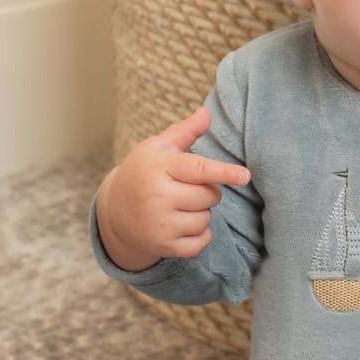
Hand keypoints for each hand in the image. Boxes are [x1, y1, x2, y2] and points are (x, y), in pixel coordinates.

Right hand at [96, 107, 250, 271]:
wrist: (114, 210)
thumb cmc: (143, 172)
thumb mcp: (157, 148)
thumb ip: (185, 132)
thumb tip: (207, 113)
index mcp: (159, 167)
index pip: (198, 169)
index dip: (224, 172)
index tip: (245, 176)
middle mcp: (158, 196)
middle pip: (210, 195)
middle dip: (207, 191)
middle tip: (185, 188)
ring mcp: (160, 224)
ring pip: (206, 219)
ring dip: (201, 213)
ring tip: (179, 206)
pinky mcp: (164, 246)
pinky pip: (202, 242)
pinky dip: (200, 234)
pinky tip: (181, 224)